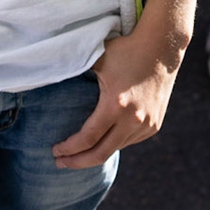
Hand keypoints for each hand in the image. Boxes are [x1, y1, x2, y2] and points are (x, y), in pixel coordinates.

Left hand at [52, 27, 181, 168]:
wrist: (162, 47)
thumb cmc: (125, 50)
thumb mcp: (97, 60)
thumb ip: (75, 73)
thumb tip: (48, 76)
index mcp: (115, 105)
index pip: (87, 138)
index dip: (68, 149)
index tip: (55, 150)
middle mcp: (133, 119)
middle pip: (100, 154)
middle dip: (77, 162)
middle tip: (60, 163)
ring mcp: (146, 125)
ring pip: (115, 149)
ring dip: (95, 153)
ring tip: (78, 153)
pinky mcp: (154, 125)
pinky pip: (128, 141)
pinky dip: (112, 143)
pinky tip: (101, 140)